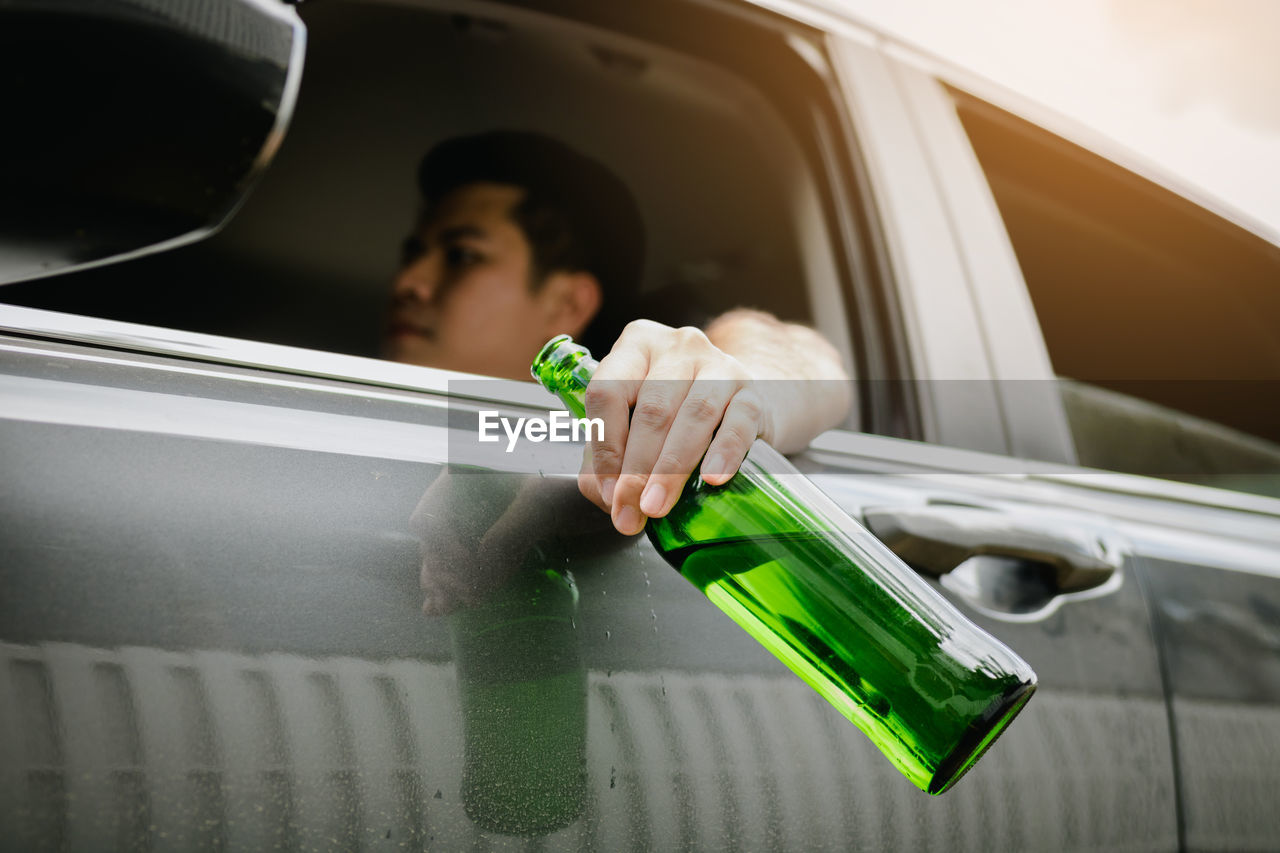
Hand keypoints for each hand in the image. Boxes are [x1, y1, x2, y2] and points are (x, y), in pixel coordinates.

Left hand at [577, 320, 773, 535]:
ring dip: (671, 467)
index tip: (608, 492)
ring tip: (657, 506)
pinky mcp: (753, 391)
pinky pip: (738, 423)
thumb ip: (607, 461)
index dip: (605, 446)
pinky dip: (724, 453)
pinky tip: (712, 479)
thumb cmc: (672, 416)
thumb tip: (609, 499)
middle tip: (629, 510)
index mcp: (635, 346)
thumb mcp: (631, 426)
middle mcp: (677, 347)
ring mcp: (719, 364)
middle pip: (652, 409)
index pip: (607, 392)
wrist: (734, 405)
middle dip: (636, 468)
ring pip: (694, 414)